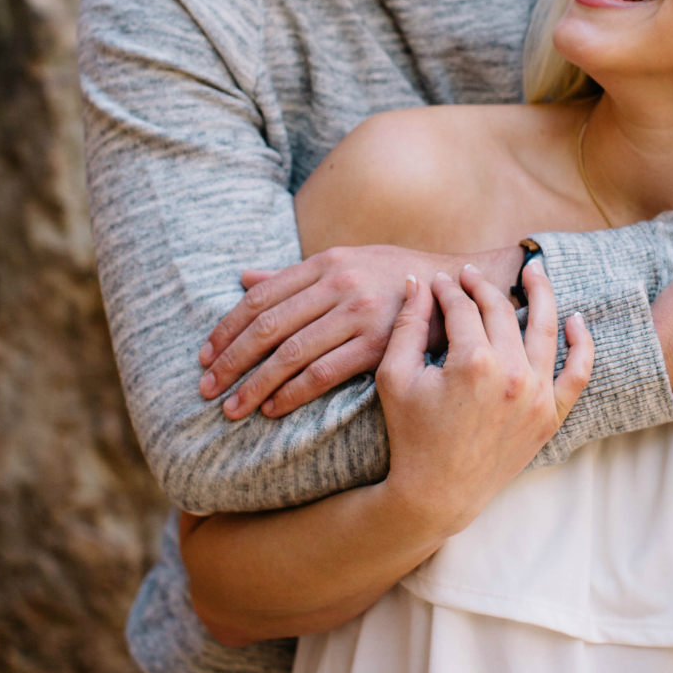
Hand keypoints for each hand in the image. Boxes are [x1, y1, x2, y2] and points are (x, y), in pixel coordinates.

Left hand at [199, 244, 516, 418]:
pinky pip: (324, 373)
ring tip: (231, 408)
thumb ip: (294, 276)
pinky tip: (272, 409)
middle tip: (206, 387)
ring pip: (290, 354)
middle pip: (267, 327)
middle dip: (230, 361)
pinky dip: (293, 393)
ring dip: (254, 384)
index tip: (204, 355)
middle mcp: (337, 284)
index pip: (259, 298)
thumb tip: (243, 278)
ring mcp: (359, 314)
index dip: (227, 329)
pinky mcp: (380, 345)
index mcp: (324, 263)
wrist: (468, 288)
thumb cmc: (398, 278)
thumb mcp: (347, 263)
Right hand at [375, 260, 594, 537]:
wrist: (438, 492)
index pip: (461, 308)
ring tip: (533, 271)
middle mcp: (513, 374)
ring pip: (544, 328)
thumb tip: (419, 282)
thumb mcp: (395, 376)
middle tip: (468, 274)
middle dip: (481, 287)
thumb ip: (407, 325)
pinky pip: (578, 372)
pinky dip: (581, 343)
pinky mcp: (551, 415)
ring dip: (540, 294)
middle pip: (500, 311)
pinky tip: (575, 320)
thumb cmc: (410, 434)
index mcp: (472, 362)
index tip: (438, 282)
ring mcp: (538, 395)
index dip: (446, 289)